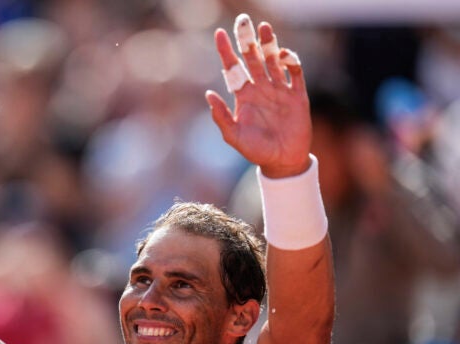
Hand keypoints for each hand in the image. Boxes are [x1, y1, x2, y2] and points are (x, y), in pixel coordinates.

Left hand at [206, 18, 311, 177]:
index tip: (219, 34)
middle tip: (243, 20)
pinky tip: (283, 54)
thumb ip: (221, 116)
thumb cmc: (256, 151)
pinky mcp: (297, 95)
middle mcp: (260, 88)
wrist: (283, 161)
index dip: (226, 50)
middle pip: (253, 58)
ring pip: (273, 60)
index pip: (233, 68)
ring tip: (265, 27)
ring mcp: (279, 90)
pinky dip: (291, 62)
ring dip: (269, 44)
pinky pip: (295, 73)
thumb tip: (208, 94)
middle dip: (247, 39)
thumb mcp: (234, 136)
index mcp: (244, 96)